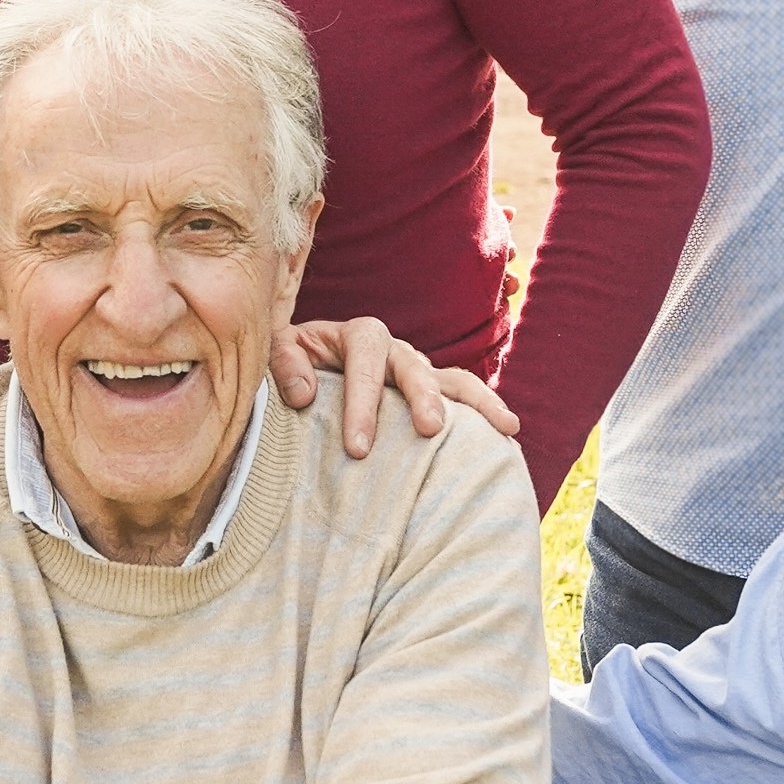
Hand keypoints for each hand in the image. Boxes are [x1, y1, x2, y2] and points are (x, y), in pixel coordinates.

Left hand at [272, 316, 519, 457]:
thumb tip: (304, 393)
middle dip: (423, 396)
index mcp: (355, 336)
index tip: (358, 447)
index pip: (364, 360)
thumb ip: (282, 363)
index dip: (363, 402)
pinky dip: (484, 414)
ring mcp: (416, 371)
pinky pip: (460, 400)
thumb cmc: (289, 364)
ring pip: (453, 379)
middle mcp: (393, 350)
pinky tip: (508, 436)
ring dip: (477, 401)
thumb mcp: (275, 353)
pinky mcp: (429, 395)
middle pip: (414, 366)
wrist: (301, 368)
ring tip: (505, 428)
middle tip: (429, 429)